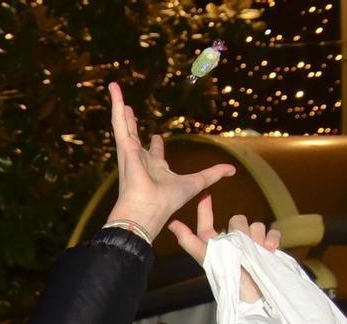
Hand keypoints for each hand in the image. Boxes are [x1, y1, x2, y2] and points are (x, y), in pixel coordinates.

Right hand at [103, 82, 234, 242]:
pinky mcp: (125, 147)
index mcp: (154, 168)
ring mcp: (130, 153)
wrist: (147, 211)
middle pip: (134, 135)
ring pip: (123, 125)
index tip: (156, 137)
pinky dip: (116, 105)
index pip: (154, 152)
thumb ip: (212, 174)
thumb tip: (232, 170)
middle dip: (131, 123)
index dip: (155, 145)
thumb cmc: (167, 203)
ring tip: (115, 90)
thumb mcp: (197, 183)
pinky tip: (114, 90)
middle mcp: (139, 159)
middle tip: (127, 110)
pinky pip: (119, 122)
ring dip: (119, 107)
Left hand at [167, 196, 282, 303]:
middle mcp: (231, 241)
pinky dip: (271, 239)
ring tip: (256, 252)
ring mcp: (251, 243)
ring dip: (257, 237)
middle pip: (238, 219)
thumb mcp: (205, 256)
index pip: (206, 223)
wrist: (252, 294)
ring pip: (256, 224)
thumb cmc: (227, 276)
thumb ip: (189, 240)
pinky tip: (269, 249)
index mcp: (214, 244)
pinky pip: (272, 232)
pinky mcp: (268, 246)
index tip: (205, 194)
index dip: (204, 209)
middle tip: (242, 247)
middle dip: (241, 230)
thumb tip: (171, 224)